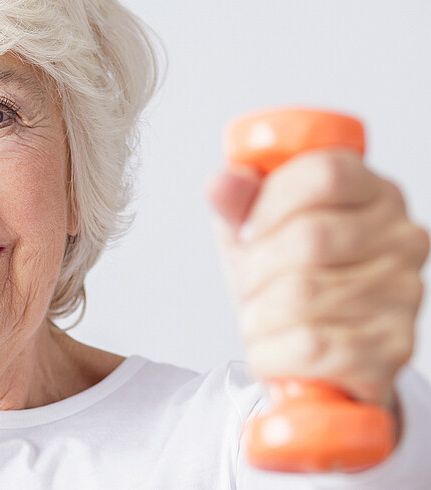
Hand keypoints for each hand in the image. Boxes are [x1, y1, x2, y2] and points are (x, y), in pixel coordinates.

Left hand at [210, 150, 428, 410]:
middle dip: (256, 270)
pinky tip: (275, 351)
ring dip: (259, 316)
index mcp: (373, 194)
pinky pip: (311, 347)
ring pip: (303, 296)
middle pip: (309, 238)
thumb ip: (236, 200)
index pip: (326, 175)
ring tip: (263, 321)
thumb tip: (223, 184)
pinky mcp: (394, 348)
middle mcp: (402, 239)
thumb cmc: (285, 281)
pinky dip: (272, 354)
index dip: (270, 204)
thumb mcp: (253, 230)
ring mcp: (405, 294)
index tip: (249, 230)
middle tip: (251, 287)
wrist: (311, 354)